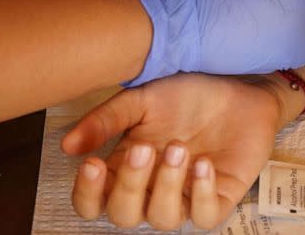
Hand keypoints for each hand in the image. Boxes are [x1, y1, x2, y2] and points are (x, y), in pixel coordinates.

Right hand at [61, 73, 288, 229]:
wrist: (236, 85)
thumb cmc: (187, 94)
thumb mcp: (141, 100)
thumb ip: (106, 121)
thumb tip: (67, 146)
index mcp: (126, 168)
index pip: (93, 203)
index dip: (87, 194)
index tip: (93, 164)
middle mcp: (152, 188)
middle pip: (123, 216)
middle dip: (130, 186)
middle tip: (144, 148)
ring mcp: (185, 196)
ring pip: (162, 219)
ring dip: (166, 185)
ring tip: (179, 148)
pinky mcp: (219, 198)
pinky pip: (203, 217)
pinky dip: (201, 193)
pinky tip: (204, 163)